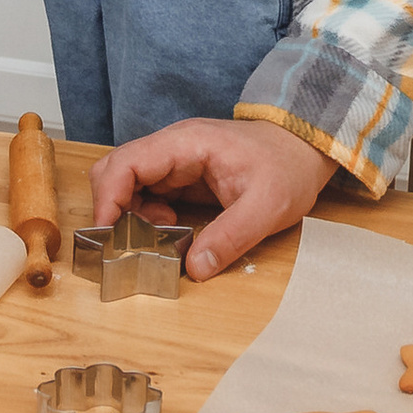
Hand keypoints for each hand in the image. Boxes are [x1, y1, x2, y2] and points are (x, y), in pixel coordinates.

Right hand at [88, 117, 337, 279]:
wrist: (304, 149)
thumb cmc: (288, 168)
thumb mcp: (268, 207)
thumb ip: (231, 236)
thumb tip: (194, 268)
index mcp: (187, 143)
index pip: (127, 161)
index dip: (109, 197)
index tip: (107, 235)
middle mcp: (173, 147)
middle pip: (117, 169)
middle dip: (113, 208)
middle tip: (128, 244)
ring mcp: (175, 160)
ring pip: (128, 183)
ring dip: (130, 215)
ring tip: (155, 241)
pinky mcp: (181, 176)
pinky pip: (147, 194)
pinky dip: (145, 217)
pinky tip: (167, 233)